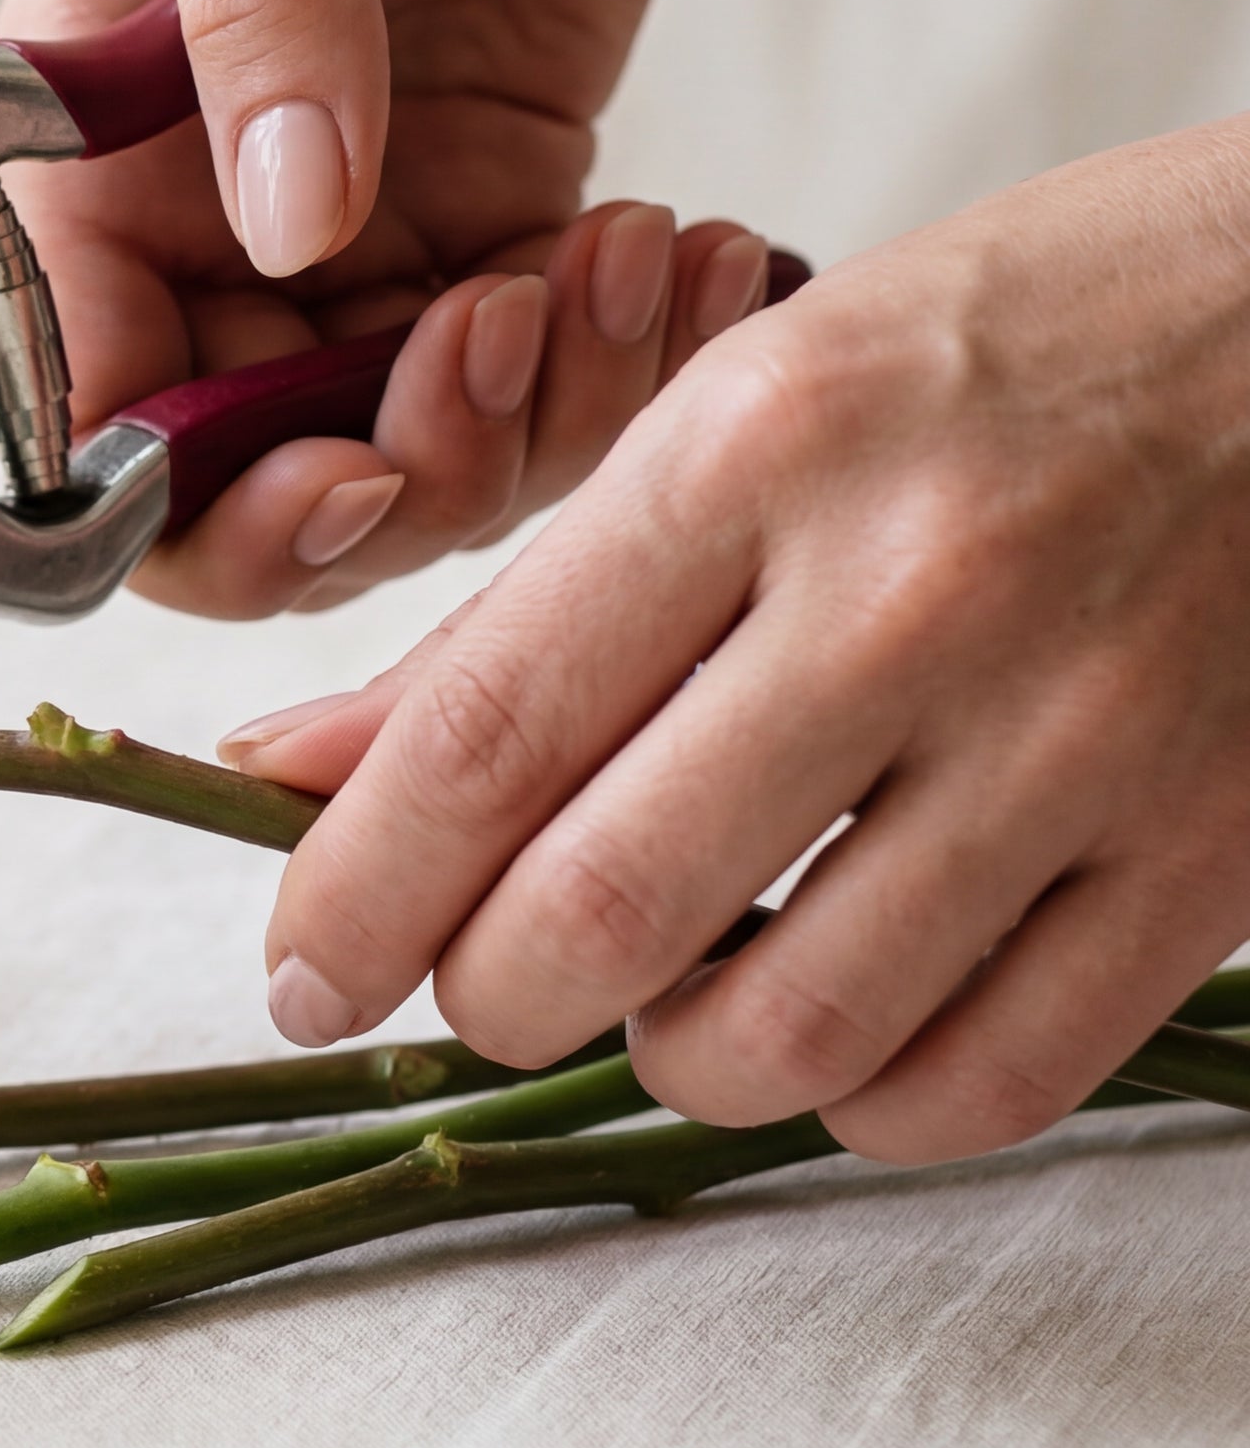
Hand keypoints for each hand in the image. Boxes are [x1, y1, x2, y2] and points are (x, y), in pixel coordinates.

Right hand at [0, 0, 991, 613]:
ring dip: (531, 421)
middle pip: (238, 478)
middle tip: (505, 362)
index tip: (333, 483)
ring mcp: (350, 219)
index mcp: (89, 130)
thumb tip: (279, 217)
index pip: (77, 397)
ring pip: (403, 452)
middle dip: (383, 479)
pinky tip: (681, 254)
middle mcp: (196, 207)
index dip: (178, 497)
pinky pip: (535, 371)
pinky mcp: (493, 204)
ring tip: (628, 263)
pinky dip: (620, 362)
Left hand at [231, 115, 1249, 1161]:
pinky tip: (837, 1030)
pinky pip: (983, 1081)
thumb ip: (521, 615)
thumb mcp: (743, 402)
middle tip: (483, 982)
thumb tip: (290, 775)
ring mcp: (1084, 729)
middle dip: (487, 998)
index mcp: (756, 446)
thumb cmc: (1025, 342)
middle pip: (599, 915)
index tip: (302, 973)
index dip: (349, 900)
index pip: (479, 739)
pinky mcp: (1218, 846)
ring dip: (671, 1061)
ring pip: (783, 1037)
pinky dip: (864, 1105)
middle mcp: (912, 590)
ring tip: (667, 995)